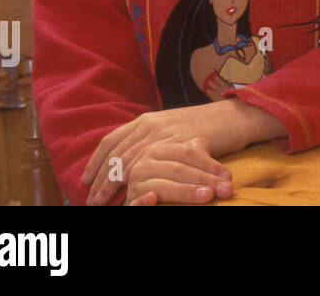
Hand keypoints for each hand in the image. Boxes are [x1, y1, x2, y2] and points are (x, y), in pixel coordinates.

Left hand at [83, 99, 282, 204]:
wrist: (234, 117)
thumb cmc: (205, 125)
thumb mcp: (172, 127)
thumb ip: (152, 139)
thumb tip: (135, 157)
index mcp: (146, 120)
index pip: (111, 141)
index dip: (95, 162)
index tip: (85, 180)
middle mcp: (150, 125)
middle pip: (116, 155)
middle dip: (100, 180)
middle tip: (92, 200)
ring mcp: (164, 134)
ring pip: (128, 162)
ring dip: (113, 185)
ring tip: (105, 203)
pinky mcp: (178, 144)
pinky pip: (151, 165)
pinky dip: (137, 181)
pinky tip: (132, 193)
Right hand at [125, 137, 232, 205]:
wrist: (154, 199)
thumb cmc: (172, 180)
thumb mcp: (183, 164)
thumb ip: (192, 152)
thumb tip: (203, 142)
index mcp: (157, 149)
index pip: (186, 153)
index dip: (209, 164)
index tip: (228, 176)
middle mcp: (144, 164)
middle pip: (178, 169)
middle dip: (205, 179)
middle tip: (227, 189)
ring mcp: (135, 183)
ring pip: (163, 186)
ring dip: (186, 191)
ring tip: (208, 195)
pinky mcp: (131, 201)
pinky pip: (135, 202)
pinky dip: (143, 201)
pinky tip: (153, 199)